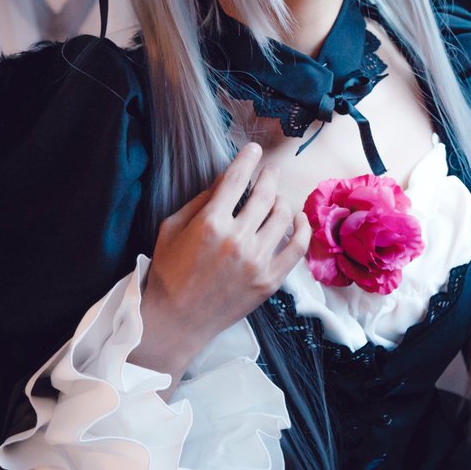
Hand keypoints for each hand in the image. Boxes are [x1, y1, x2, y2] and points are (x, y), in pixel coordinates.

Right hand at [130, 143, 312, 390]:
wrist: (176, 320)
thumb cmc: (169, 272)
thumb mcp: (171, 229)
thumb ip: (199, 202)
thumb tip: (224, 182)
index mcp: (210, 223)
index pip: (236, 179)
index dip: (248, 159)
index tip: (255, 150)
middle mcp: (237, 239)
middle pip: (264, 194)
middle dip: (268, 176)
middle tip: (269, 172)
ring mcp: (256, 261)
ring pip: (283, 216)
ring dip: (281, 201)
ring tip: (276, 199)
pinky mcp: (269, 280)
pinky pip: (297, 247)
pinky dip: (301, 228)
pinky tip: (297, 219)